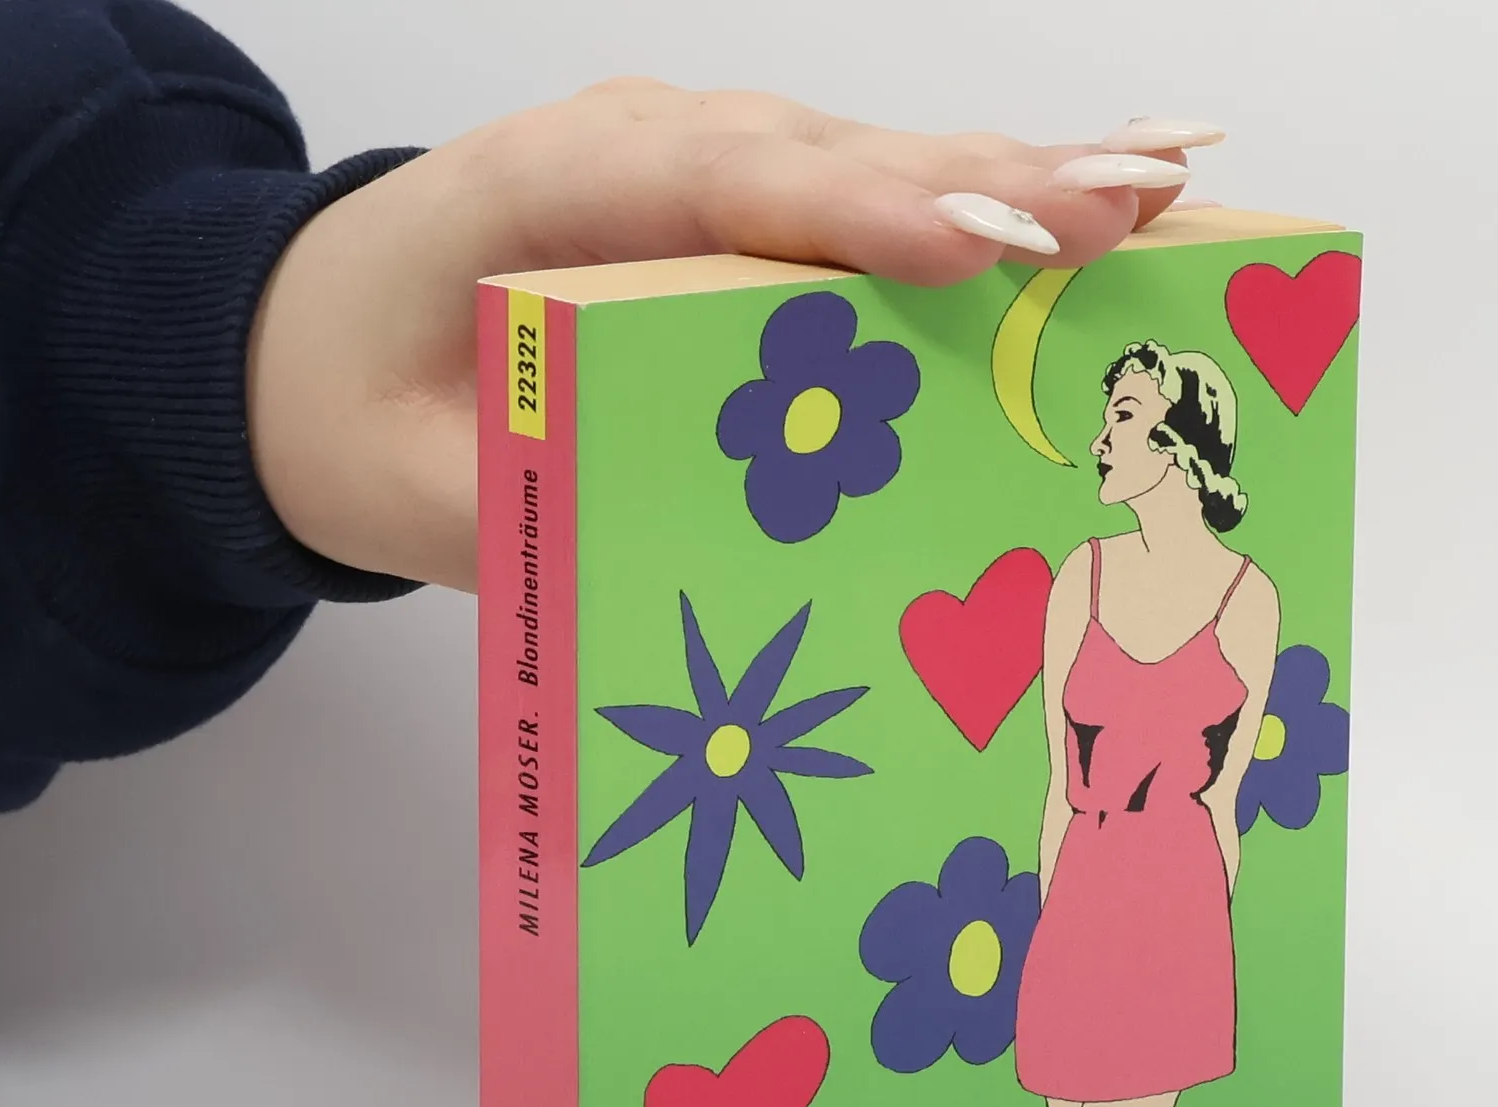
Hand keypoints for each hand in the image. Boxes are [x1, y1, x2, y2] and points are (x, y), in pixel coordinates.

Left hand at [246, 82, 1213, 591]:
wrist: (327, 348)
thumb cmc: (378, 411)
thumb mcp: (433, 487)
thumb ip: (543, 504)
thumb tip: (700, 561)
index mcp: (554, 196)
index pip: (720, 186)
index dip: (850, 214)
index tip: (970, 249)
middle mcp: (654, 157)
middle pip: (835, 155)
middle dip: (989, 184)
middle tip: (1132, 204)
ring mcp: (715, 174)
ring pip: (881, 165)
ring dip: (1027, 183)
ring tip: (1171, 191)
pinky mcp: (758, 216)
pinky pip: (886, 201)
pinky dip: (1002, 202)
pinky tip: (1121, 199)